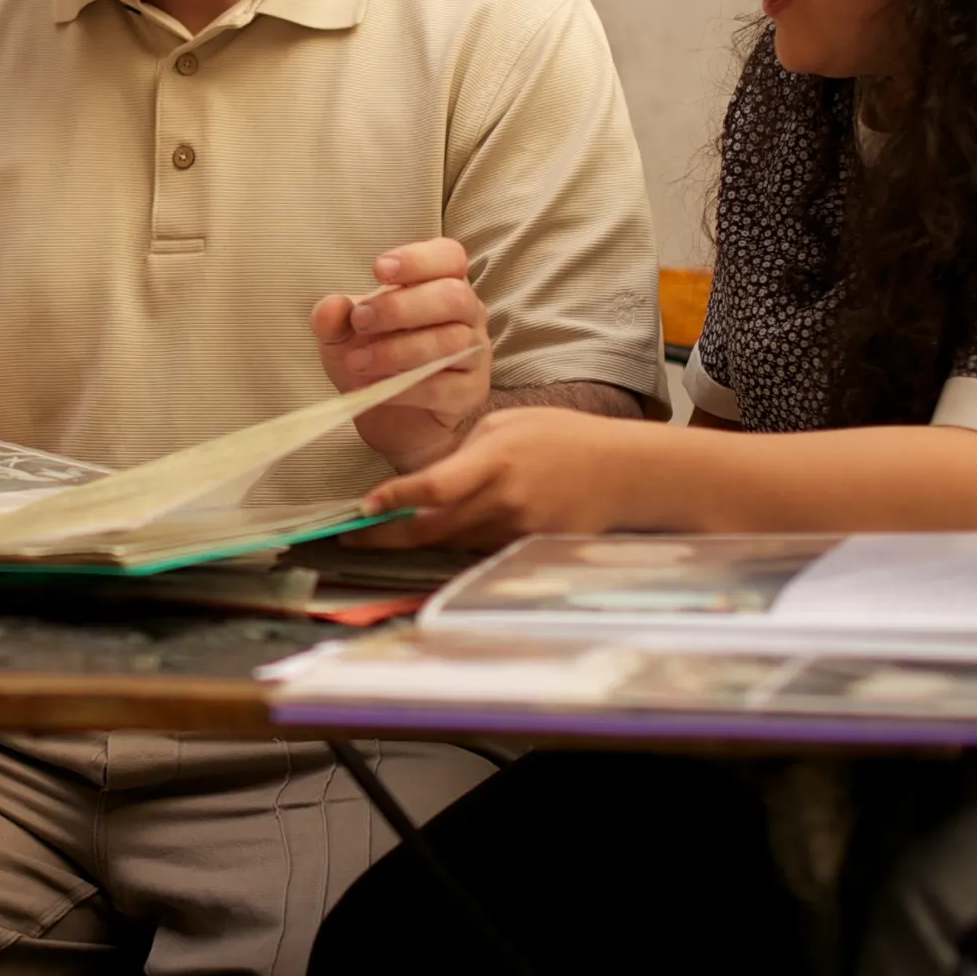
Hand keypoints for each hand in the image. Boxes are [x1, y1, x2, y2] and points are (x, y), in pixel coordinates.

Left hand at [311, 237, 494, 468]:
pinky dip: (405, 388)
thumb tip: (331, 307)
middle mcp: (467, 314)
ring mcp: (474, 353)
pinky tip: (375, 388)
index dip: (418, 259)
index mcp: (442, 283)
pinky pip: (445, 387)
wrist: (386, 415)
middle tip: (360, 321)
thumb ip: (333, 318)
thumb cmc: (372, 358)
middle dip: (401, 307)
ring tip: (358, 361)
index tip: (378, 270)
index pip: (449, 257)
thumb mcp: (342, 334)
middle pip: (453, 296)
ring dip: (397, 351)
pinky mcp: (470, 393)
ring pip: (451, 342)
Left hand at [361, 407, 647, 546]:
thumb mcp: (507, 424)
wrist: (624, 472)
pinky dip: (458, 543)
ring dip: (421, 539)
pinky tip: (445, 532)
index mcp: (495, 461)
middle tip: (352, 539)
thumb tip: (425, 482)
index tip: (362, 508)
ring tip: (388, 533)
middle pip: (432, 529)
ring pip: (452, 543)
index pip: (434, 487)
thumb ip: (464, 454)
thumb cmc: (563, 437)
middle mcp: (503, 501)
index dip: (394, 501)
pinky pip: (480, 551)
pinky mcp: (529, 549)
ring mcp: (518, 531)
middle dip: (387, 537)